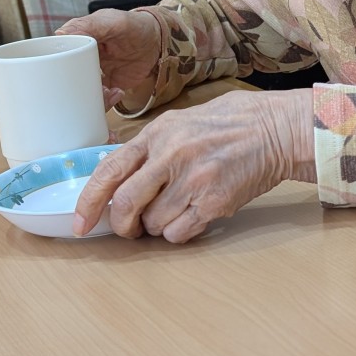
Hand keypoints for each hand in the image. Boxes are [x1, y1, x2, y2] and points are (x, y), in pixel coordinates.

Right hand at [56, 8, 160, 107]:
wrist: (158, 42)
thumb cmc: (135, 26)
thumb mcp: (113, 22)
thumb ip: (89, 25)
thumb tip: (60, 33)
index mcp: (78, 39)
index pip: (58, 54)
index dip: (56, 65)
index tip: (59, 74)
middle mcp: (82, 58)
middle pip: (65, 77)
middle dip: (71, 87)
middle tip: (88, 86)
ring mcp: (94, 73)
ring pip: (80, 91)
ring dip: (89, 96)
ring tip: (105, 91)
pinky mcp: (106, 86)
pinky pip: (97, 100)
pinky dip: (103, 102)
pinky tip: (116, 93)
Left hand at [73, 88, 316, 242]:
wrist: (276, 128)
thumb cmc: (231, 121)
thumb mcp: (182, 121)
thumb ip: (151, 146)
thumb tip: (118, 175)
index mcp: (159, 131)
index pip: (110, 170)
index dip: (89, 201)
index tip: (80, 223)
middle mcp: (172, 154)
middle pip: (126, 205)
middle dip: (122, 225)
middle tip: (129, 228)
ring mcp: (194, 180)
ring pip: (153, 224)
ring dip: (158, 226)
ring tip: (177, 207)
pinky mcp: (214, 202)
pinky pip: (179, 234)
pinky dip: (180, 232)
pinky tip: (194, 214)